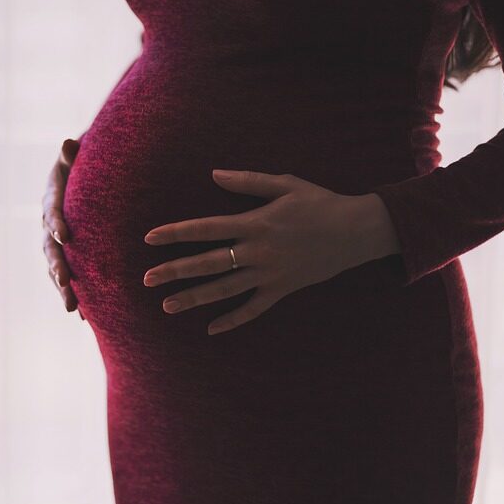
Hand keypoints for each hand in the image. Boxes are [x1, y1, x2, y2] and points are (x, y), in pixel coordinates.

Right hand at [42, 137, 82, 315]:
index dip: (55, 223)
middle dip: (57, 265)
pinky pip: (69, 277)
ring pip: (56, 268)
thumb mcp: (78, 156)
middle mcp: (49, 224)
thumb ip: (72, 154)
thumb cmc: (84, 163)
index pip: (51, 211)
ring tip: (73, 308)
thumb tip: (68, 142)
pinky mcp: (67, 255)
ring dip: (63, 288)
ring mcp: (56, 243)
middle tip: (65, 281)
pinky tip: (85, 316)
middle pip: (50, 248)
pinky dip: (76, 294)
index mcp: (52, 199)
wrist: (85, 178)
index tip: (64, 235)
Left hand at [142, 169, 399, 335]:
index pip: (205, 229)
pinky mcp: (283, 290)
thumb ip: (247, 181)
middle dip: (175, 271)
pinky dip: (233, 320)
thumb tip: (213, 174)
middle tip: (146, 279)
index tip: (149, 239)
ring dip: (195, 298)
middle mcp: (257, 251)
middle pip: (207, 264)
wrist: (357, 231)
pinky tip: (212, 329)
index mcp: (254, 223)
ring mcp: (269, 274)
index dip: (175, 233)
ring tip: (167, 306)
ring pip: (224, 290)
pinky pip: (254, 309)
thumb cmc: (320, 202)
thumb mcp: (285, 184)